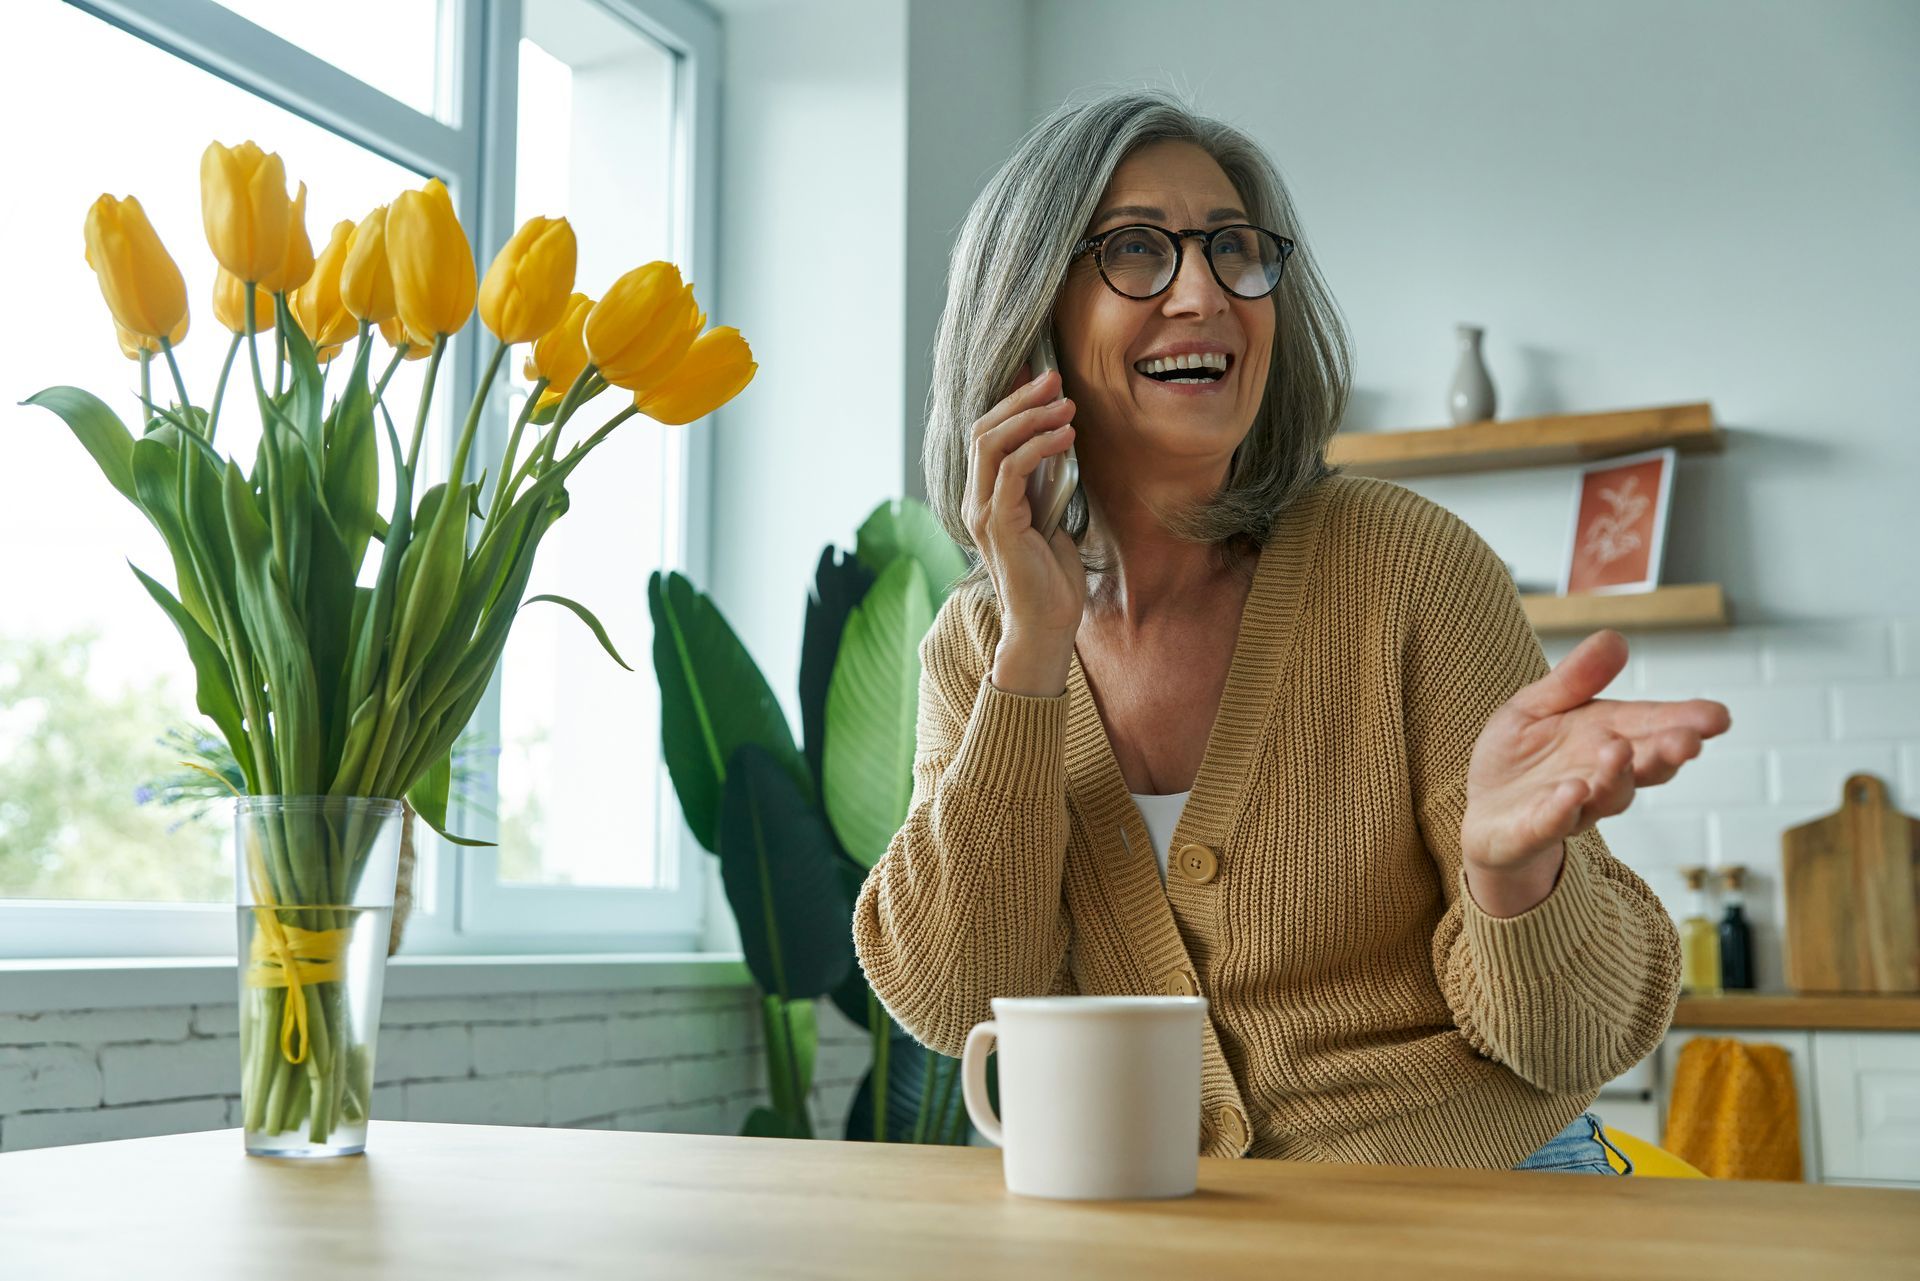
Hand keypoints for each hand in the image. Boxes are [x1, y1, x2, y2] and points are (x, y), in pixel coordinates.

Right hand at [963, 365, 1087, 696]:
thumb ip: (1044, 480)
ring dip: (1031, 417)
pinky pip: (1011, 470)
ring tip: (1067, 405)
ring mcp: (982, 512)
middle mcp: (974, 500)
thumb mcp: (1050, 514)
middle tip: (1056, 379)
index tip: (1043, 377)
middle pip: (983, 429)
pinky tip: (1067, 437)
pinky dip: (1039, 446)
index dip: (1011, 400)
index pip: (985, 434)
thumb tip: (1059, 435)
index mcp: (982, 496)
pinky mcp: (999, 524)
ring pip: (992, 443)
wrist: (1046, 623)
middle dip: (1021, 397)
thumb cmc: (1051, 575)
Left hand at [1460, 629, 1730, 910]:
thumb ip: (1574, 679)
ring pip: (1606, 795)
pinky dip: (1562, 809)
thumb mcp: (1537, 706)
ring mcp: (1571, 806)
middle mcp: (1599, 775)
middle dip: (1665, 753)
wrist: (1480, 813)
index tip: (1719, 716)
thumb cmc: (1516, 756)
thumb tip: (1616, 638)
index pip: (1651, 726)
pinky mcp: (1532, 830)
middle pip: (1642, 765)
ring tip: (1618, 750)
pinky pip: (1551, 822)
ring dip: (1615, 775)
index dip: (1685, 721)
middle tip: (1688, 741)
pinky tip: (1572, 792)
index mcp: (1606, 737)